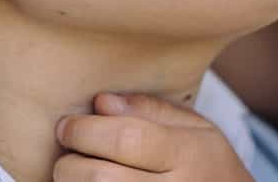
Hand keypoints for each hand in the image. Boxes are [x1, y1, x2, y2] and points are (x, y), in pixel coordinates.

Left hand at [54, 91, 255, 180]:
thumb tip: (102, 103)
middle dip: (71, 162)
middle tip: (69, 154)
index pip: (126, 140)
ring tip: (81, 173)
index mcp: (187, 156)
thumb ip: (152, 111)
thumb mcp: (198, 130)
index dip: (87, 130)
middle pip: (100, 178)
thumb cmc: (209, 168)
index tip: (67, 125)